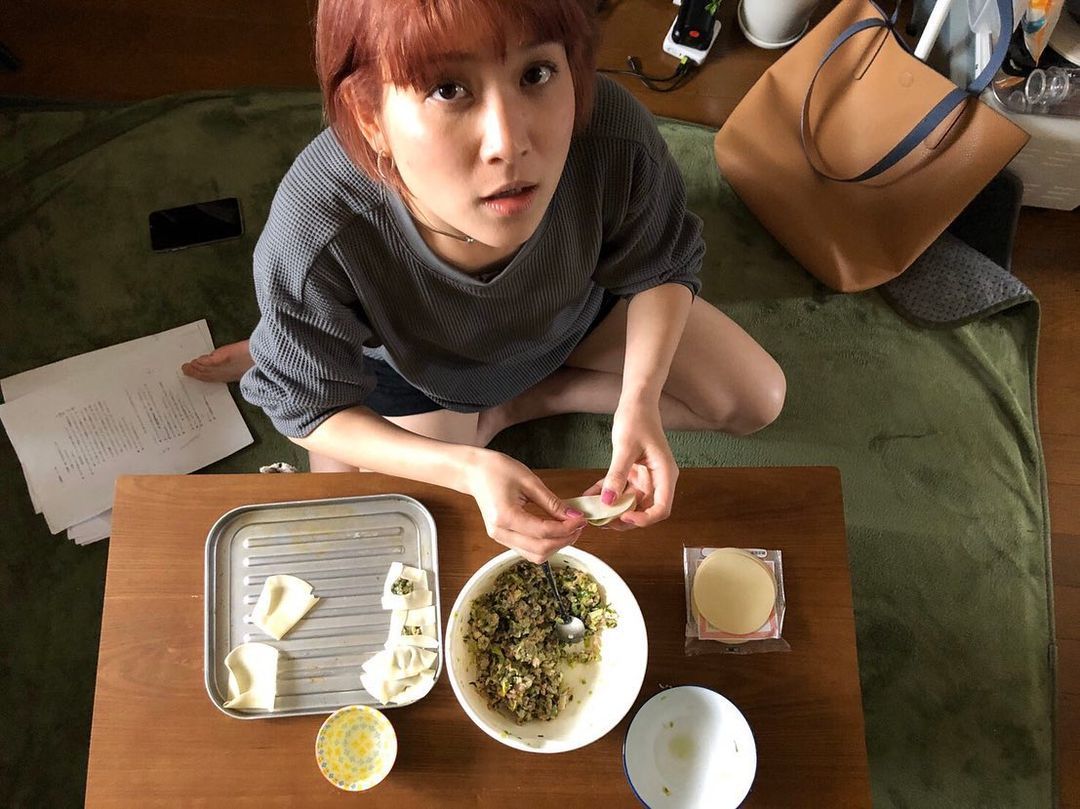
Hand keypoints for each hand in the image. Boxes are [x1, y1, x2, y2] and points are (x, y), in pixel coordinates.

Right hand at [462, 449, 586, 562]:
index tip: (581, 519)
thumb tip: (573, 516)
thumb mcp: (529, 481)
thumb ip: (552, 502)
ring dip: (556, 545)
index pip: (543, 532)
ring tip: (569, 528)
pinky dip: (545, 544)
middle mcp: (501, 533)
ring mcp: (500, 538)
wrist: (473, 472)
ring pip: (535, 555)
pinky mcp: (503, 538)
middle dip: (564, 540)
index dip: (567, 528)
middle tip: (579, 525)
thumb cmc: (497, 470)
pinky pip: (528, 550)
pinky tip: (555, 530)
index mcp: (505, 517)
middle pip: (540, 550)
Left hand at [591, 400, 677, 529]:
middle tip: (602, 521)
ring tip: (593, 512)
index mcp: (665, 474)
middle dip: (624, 519)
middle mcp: (658, 480)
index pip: (661, 509)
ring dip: (613, 509)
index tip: (623, 518)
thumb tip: (608, 502)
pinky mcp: (634, 474)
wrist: (636, 403)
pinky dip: (607, 494)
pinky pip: (621, 490)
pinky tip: (590, 496)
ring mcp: (646, 478)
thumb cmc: (637, 420)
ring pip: (631, 503)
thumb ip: (617, 475)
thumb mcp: (625, 448)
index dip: (644, 519)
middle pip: (645, 510)